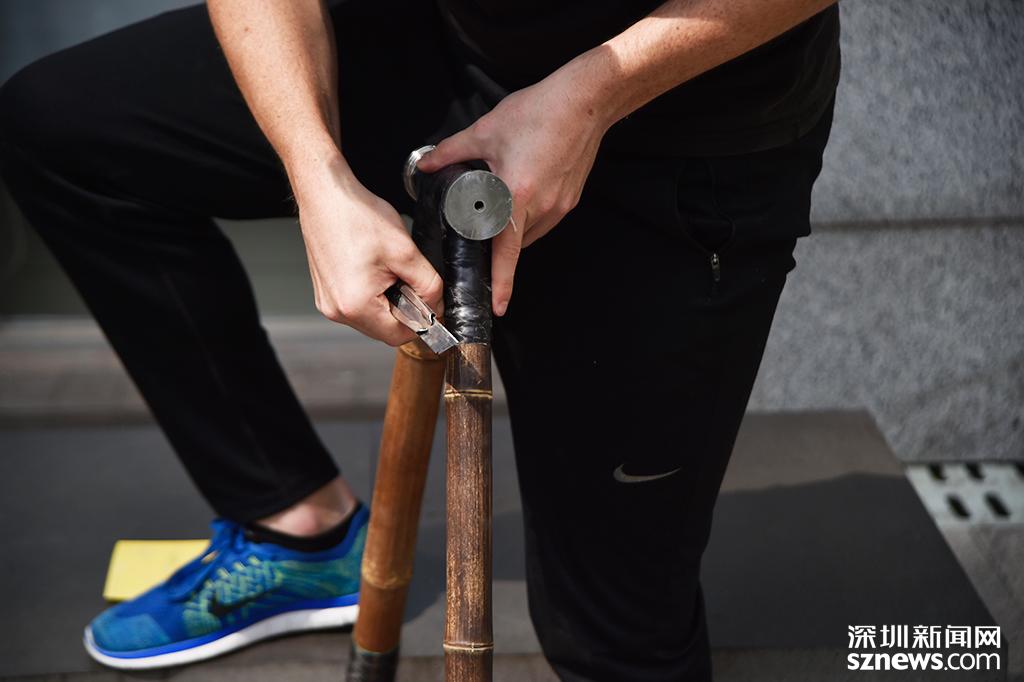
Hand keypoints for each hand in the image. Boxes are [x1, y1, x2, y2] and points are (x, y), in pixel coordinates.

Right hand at [292, 158, 442, 345]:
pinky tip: (373, 268)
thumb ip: (429, 285)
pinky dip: (371, 294)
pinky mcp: (325, 292)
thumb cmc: (356, 216)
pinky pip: (357, 305)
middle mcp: (337, 310)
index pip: (399, 335)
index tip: (429, 301)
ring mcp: (327, 302)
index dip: (421, 321)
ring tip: (388, 269)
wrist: (325, 194)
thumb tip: (436, 306)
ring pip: (371, 318)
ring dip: (387, 301)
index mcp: (356, 306)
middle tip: (407, 277)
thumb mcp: (406, 252)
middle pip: (384, 329)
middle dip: (403, 309)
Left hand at [416, 65, 610, 315]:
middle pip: (515, 243)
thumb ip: (452, 151)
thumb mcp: (487, 129)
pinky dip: (528, 216)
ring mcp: (560, 205)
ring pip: (531, 233)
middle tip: (478, 238)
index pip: (507, 252)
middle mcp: (542, 207)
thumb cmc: (539, 111)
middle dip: (498, 246)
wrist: (586, 101)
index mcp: (517, 195)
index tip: (498, 306)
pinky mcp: (571, 199)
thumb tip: (426, 165)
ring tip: (500, 207)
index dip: (502, 283)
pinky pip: (545, 220)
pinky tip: (519, 196)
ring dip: (513, 229)